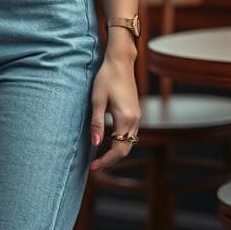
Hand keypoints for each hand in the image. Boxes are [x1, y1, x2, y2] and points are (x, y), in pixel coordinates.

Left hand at [89, 54, 140, 170]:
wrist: (120, 62)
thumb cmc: (106, 78)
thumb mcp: (97, 100)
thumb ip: (97, 123)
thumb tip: (95, 144)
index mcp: (125, 119)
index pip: (117, 149)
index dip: (105, 161)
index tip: (93, 167)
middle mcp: (134, 120)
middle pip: (125, 149)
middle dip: (111, 160)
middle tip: (95, 165)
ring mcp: (137, 116)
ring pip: (129, 142)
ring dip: (116, 151)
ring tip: (100, 156)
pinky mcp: (136, 112)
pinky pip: (130, 134)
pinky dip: (121, 142)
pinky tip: (109, 140)